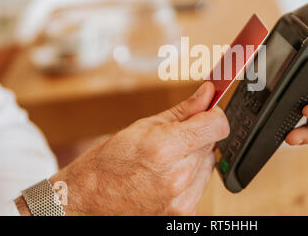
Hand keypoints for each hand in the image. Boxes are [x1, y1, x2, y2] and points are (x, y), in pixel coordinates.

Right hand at [46, 82, 228, 214]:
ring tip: (166, 161)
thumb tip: (207, 94)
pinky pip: (200, 186)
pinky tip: (166, 177)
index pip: (217, 126)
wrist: (89, 200)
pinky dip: (189, 178)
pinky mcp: (184, 213)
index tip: (209, 112)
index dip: (214, 115)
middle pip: (212, 145)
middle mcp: (179, 176)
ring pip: (208, 166)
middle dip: (198, 137)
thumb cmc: (108, 164)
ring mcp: (182, 199)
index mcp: (166, 148)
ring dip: (194, 159)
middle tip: (174, 138)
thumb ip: (183, 111)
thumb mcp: (144, 126)